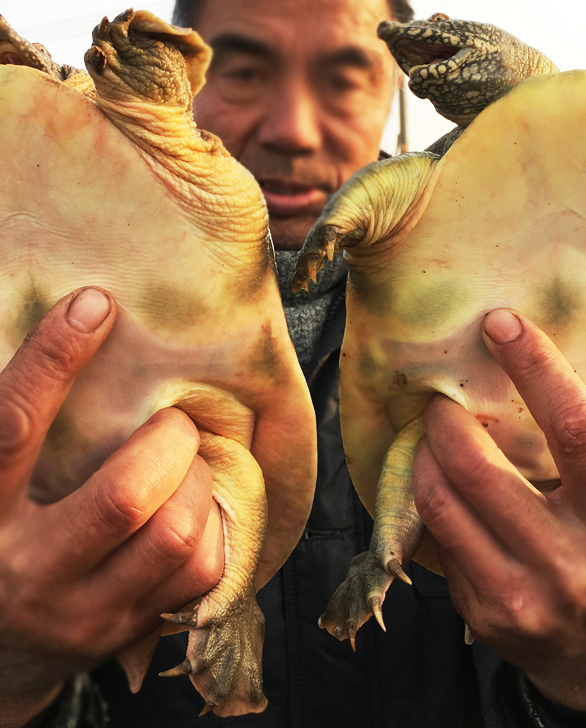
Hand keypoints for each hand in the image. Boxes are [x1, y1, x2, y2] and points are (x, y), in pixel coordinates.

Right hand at [0, 289, 223, 727]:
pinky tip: (196, 509)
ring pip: (175, 534)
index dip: (53, 360)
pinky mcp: (130, 630)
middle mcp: (28, 568)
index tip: (95, 304)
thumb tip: (78, 326)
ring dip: (199, 482)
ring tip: (188, 468)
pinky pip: (202, 571)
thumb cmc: (0, 540)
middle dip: (170, 441)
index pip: (12, 429)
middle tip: (175, 424)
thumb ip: (19, 433)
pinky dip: (215, 526)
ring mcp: (84, 611)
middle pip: (126, 495)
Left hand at [413, 308, 585, 711]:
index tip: (500, 324)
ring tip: (435, 435)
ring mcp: (516, 594)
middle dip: (447, 417)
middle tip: (445, 398)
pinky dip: (433, 498)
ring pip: (441, 500)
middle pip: (478, 466)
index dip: (535, 367)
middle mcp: (565, 561)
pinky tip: (443, 485)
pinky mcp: (479, 612)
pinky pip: (438, 537)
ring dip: (425, 454)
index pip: (573, 428)